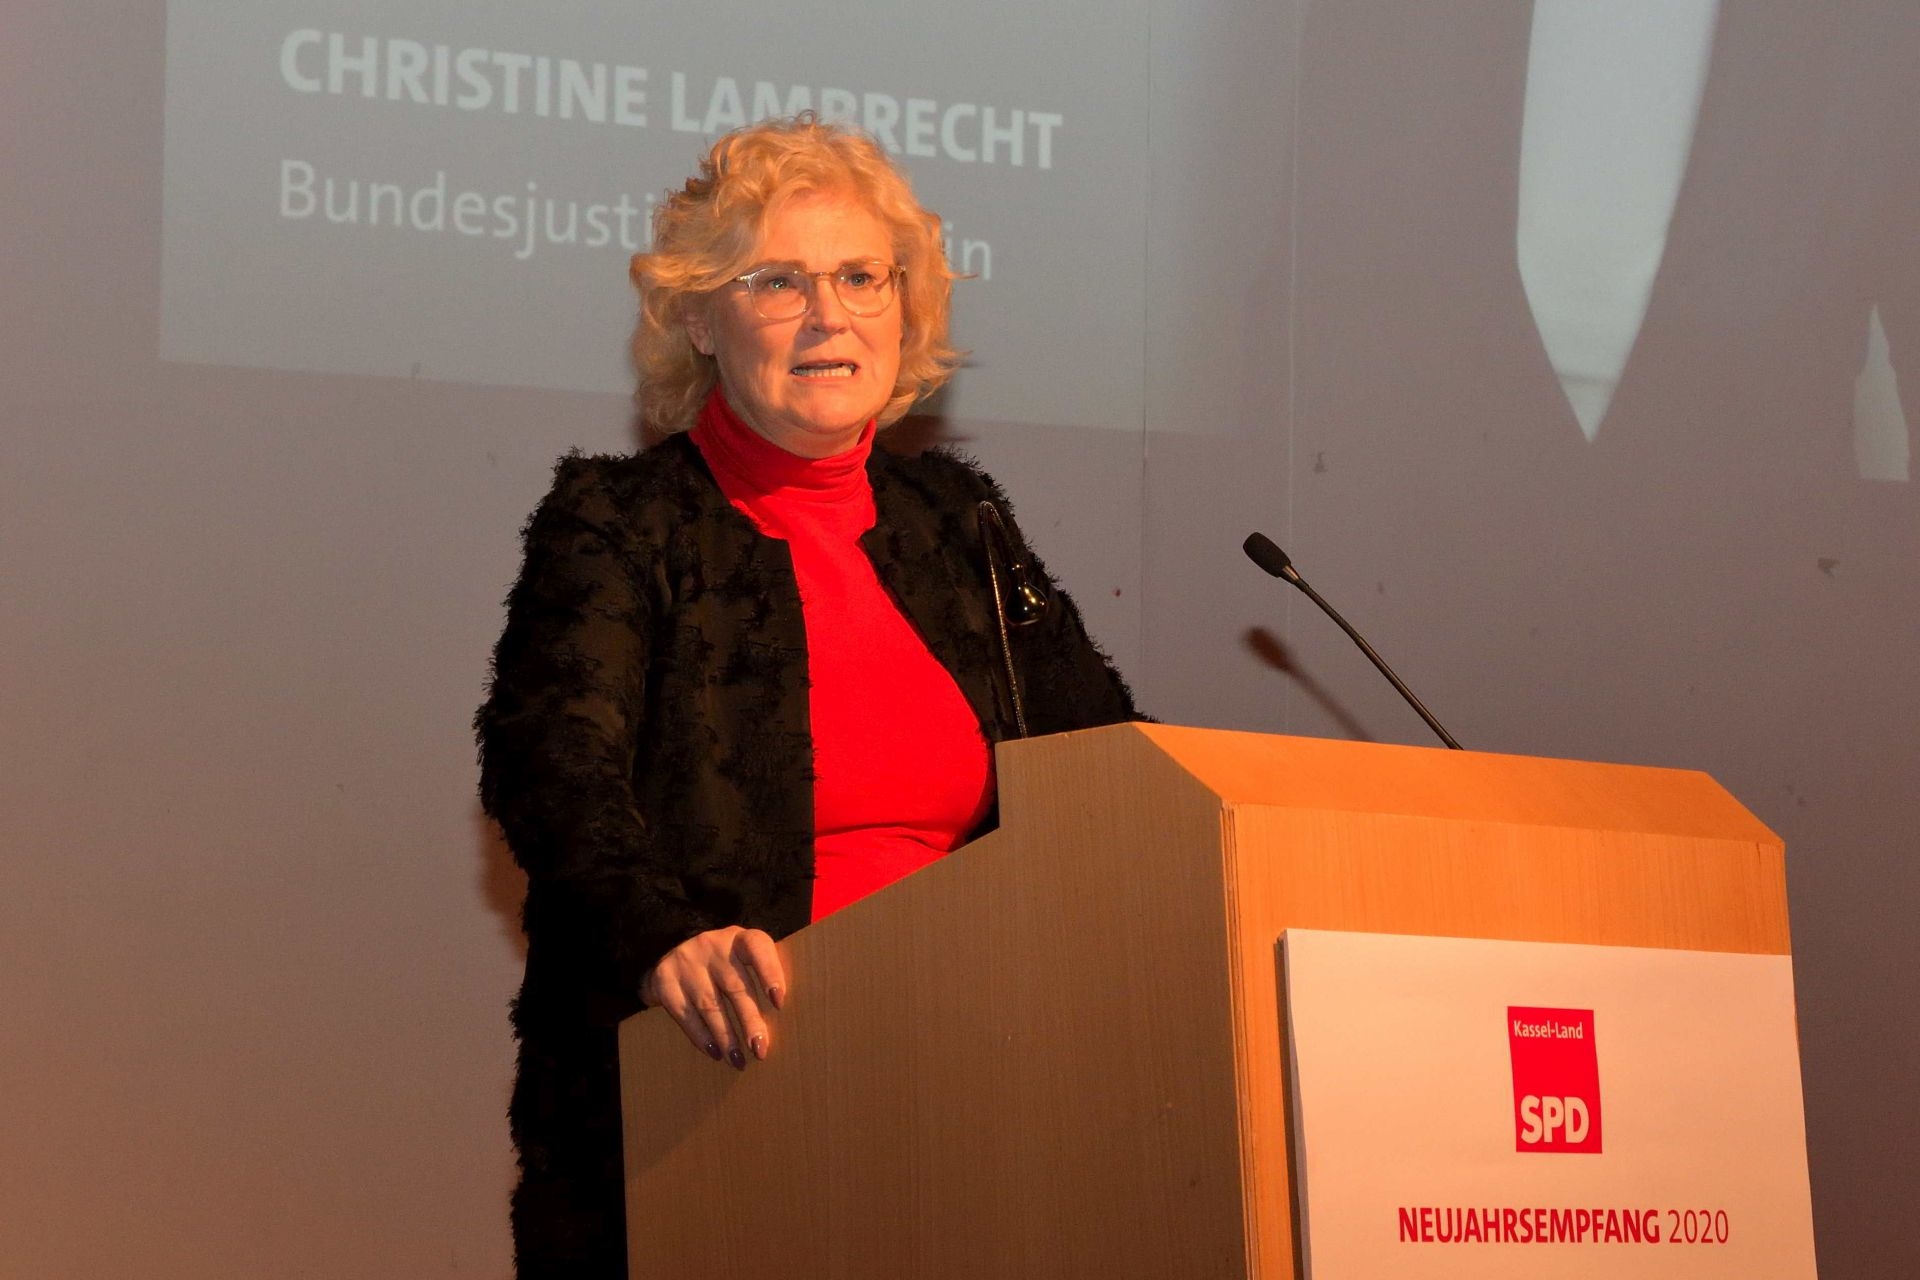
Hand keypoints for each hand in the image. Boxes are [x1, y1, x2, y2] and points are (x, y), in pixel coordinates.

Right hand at [642, 926, 786, 1069]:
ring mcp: (686, 962)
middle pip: (735, 986)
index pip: (757, 947)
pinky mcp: (665, 981)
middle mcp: (712, 946)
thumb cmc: (722, 963)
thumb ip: (761, 977)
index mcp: (738, 938)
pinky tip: (715, 1053)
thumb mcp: (742, 959)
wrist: (671, 953)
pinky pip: (686, 1014)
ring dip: (726, 1037)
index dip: (770, 972)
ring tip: (738, 1060)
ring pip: (710, 1005)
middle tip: (760, 1049)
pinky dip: (702, 1037)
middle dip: (750, 1021)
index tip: (779, 1001)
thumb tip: (787, 1019)